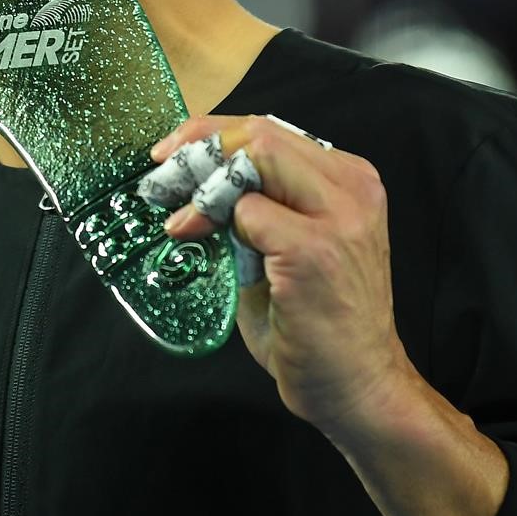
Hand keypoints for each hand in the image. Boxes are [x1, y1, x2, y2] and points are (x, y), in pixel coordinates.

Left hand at [154, 116, 413, 436]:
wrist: (355, 384)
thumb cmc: (316, 321)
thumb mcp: (287, 245)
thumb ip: (256, 204)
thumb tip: (192, 178)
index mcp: (349, 181)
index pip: (270, 131)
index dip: (212, 135)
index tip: (171, 154)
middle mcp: (353, 189)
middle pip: (260, 133)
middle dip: (199, 148)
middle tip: (161, 178)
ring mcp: (340, 217)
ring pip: (256, 156)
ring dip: (204, 184)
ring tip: (178, 216)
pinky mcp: (316, 250)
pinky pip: (248, 212)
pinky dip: (215, 222)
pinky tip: (197, 240)